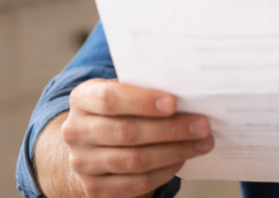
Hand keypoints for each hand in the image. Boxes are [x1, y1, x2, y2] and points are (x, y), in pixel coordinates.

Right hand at [58, 79, 212, 197]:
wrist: (91, 144)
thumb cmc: (118, 111)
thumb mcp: (123, 92)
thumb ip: (145, 89)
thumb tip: (188, 94)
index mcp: (82, 98)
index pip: (110, 99)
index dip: (142, 102)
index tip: (173, 103)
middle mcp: (76, 131)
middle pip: (127, 132)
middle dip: (171, 129)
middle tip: (202, 126)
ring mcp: (82, 163)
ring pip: (134, 160)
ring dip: (174, 152)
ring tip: (201, 143)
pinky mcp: (94, 188)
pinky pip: (135, 184)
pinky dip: (163, 173)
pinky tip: (181, 160)